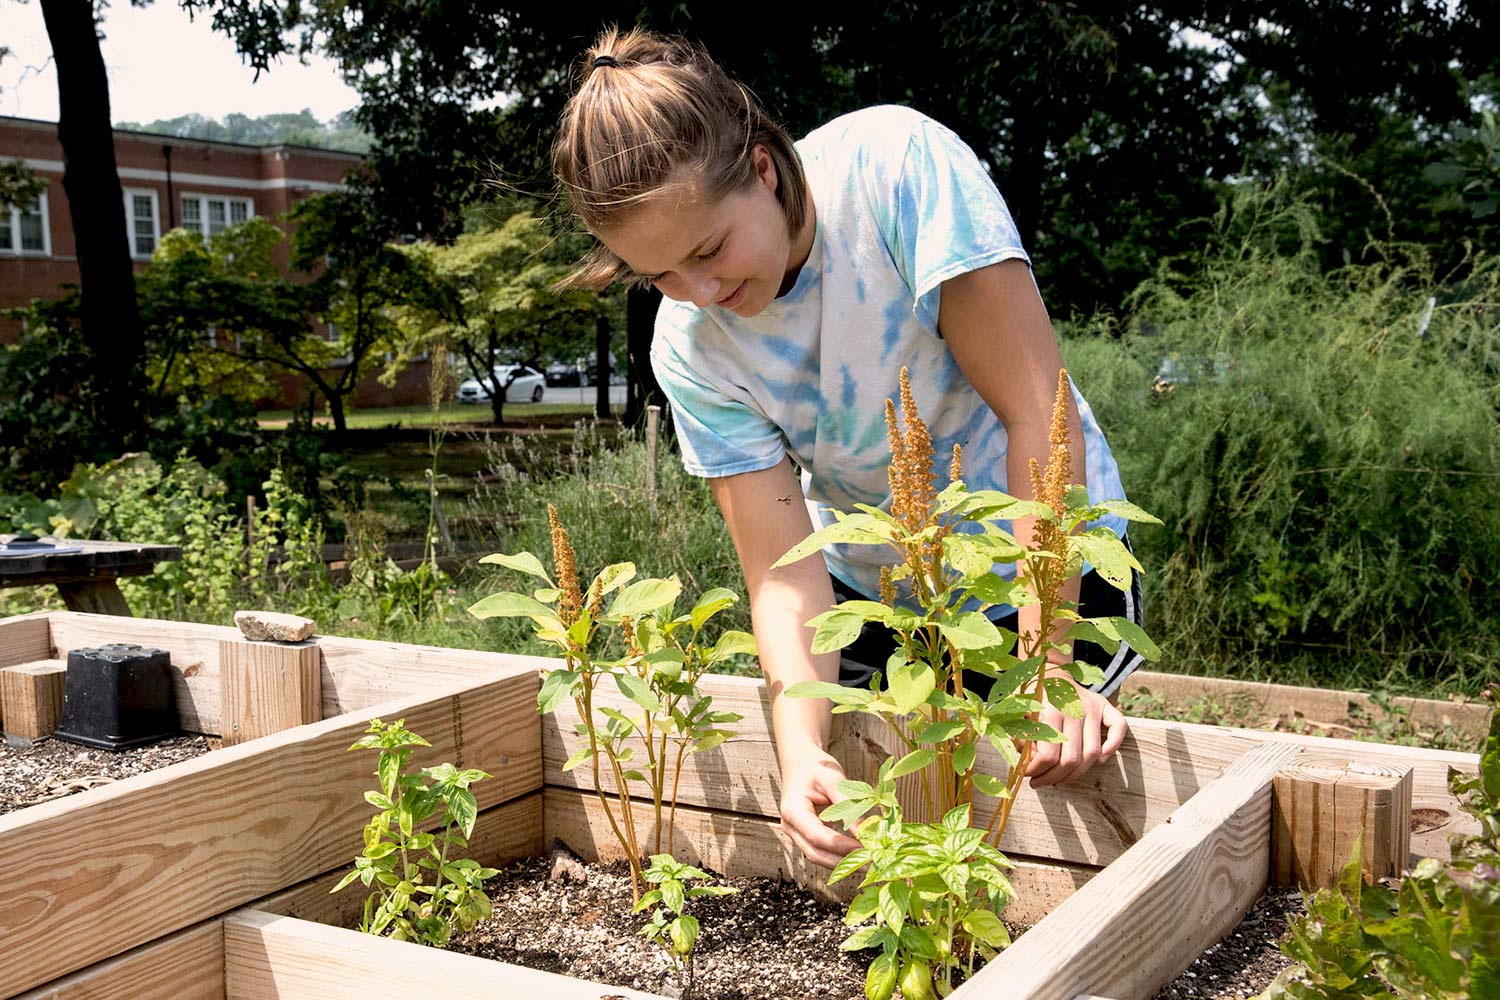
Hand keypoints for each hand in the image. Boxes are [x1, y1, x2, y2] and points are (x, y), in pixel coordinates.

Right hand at [778, 749, 861, 867]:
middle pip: (815, 853)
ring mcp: (795, 833)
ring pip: (818, 856)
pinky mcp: (804, 835)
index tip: (865, 848)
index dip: (841, 846)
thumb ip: (847, 806)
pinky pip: (820, 851)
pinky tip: (857, 854)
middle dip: (843, 862)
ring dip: (842, 862)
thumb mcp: (833, 780)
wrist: (801, 762)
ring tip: (868, 861)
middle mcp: (790, 826)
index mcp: (792, 810)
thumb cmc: (816, 767)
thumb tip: (865, 832)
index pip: (817, 836)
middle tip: (871, 862)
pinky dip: (838, 855)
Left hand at [1026, 673, 1126, 787]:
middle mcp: (1074, 709)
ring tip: (1059, 779)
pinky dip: (1113, 746)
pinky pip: (1119, 727)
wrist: (1049, 672)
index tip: (1028, 775)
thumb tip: (1026, 762)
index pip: (1048, 755)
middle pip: (1071, 759)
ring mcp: (1092, 707)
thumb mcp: (1016, 713)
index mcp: (1049, 710)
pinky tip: (1100, 760)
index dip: (1037, 771)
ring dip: (1076, 774)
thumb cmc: (1030, 697)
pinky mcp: (1104, 705)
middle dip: (1053, 778)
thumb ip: (1019, 736)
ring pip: (1092, 753)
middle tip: (1040, 782)